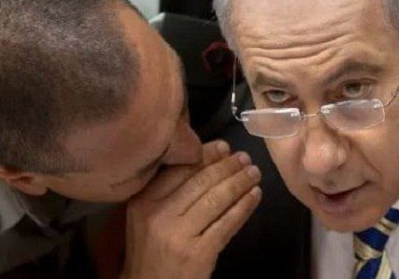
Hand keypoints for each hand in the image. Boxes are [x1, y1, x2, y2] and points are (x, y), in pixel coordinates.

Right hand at [121, 140, 261, 278]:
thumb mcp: (146, 217)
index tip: (223, 146)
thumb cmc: (151, 249)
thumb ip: (167, 190)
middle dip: (227, 166)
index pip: (179, 169)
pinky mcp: (199, 253)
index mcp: (143, 200)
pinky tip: (255, 196)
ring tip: (254, 173)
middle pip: (200, 181)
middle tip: (245, 157)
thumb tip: (204, 158)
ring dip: (240, 182)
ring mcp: (179, 234)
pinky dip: (244, 207)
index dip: (205, 155)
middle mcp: (159, 214)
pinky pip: (228, 223)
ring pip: (217, 199)